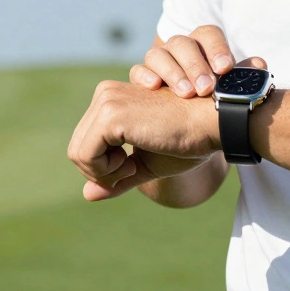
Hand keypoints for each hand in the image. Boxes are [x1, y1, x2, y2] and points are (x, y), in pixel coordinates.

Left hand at [67, 80, 217, 200]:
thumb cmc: (187, 140)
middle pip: (78, 149)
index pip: (86, 144)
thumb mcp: (146, 164)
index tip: (134, 164)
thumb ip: (116, 178)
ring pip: (78, 154)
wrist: (211, 124)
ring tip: (134, 165)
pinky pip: (86, 156)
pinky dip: (106, 171)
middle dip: (103, 172)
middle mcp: (104, 94)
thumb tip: (86, 195)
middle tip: (133, 168)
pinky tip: (132, 163)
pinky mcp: (110, 116)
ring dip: (106, 172)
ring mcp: (106, 102)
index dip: (107, 167)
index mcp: (111, 99)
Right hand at [131, 25, 268, 97]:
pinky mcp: (142, 79)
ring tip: (186, 94)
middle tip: (206, 88)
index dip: (216, 48)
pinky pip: (138, 71)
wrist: (191, 130)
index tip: (225, 69)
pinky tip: (154, 87)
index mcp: (203, 47)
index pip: (208, 34)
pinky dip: (145, 76)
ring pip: (158, 54)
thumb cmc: (213, 105)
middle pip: (182, 44)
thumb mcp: (229, 93)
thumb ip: (241, 78)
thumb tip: (259, 65)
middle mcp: (179, 50)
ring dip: (172, 72)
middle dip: (195, 65)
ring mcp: (158, 62)